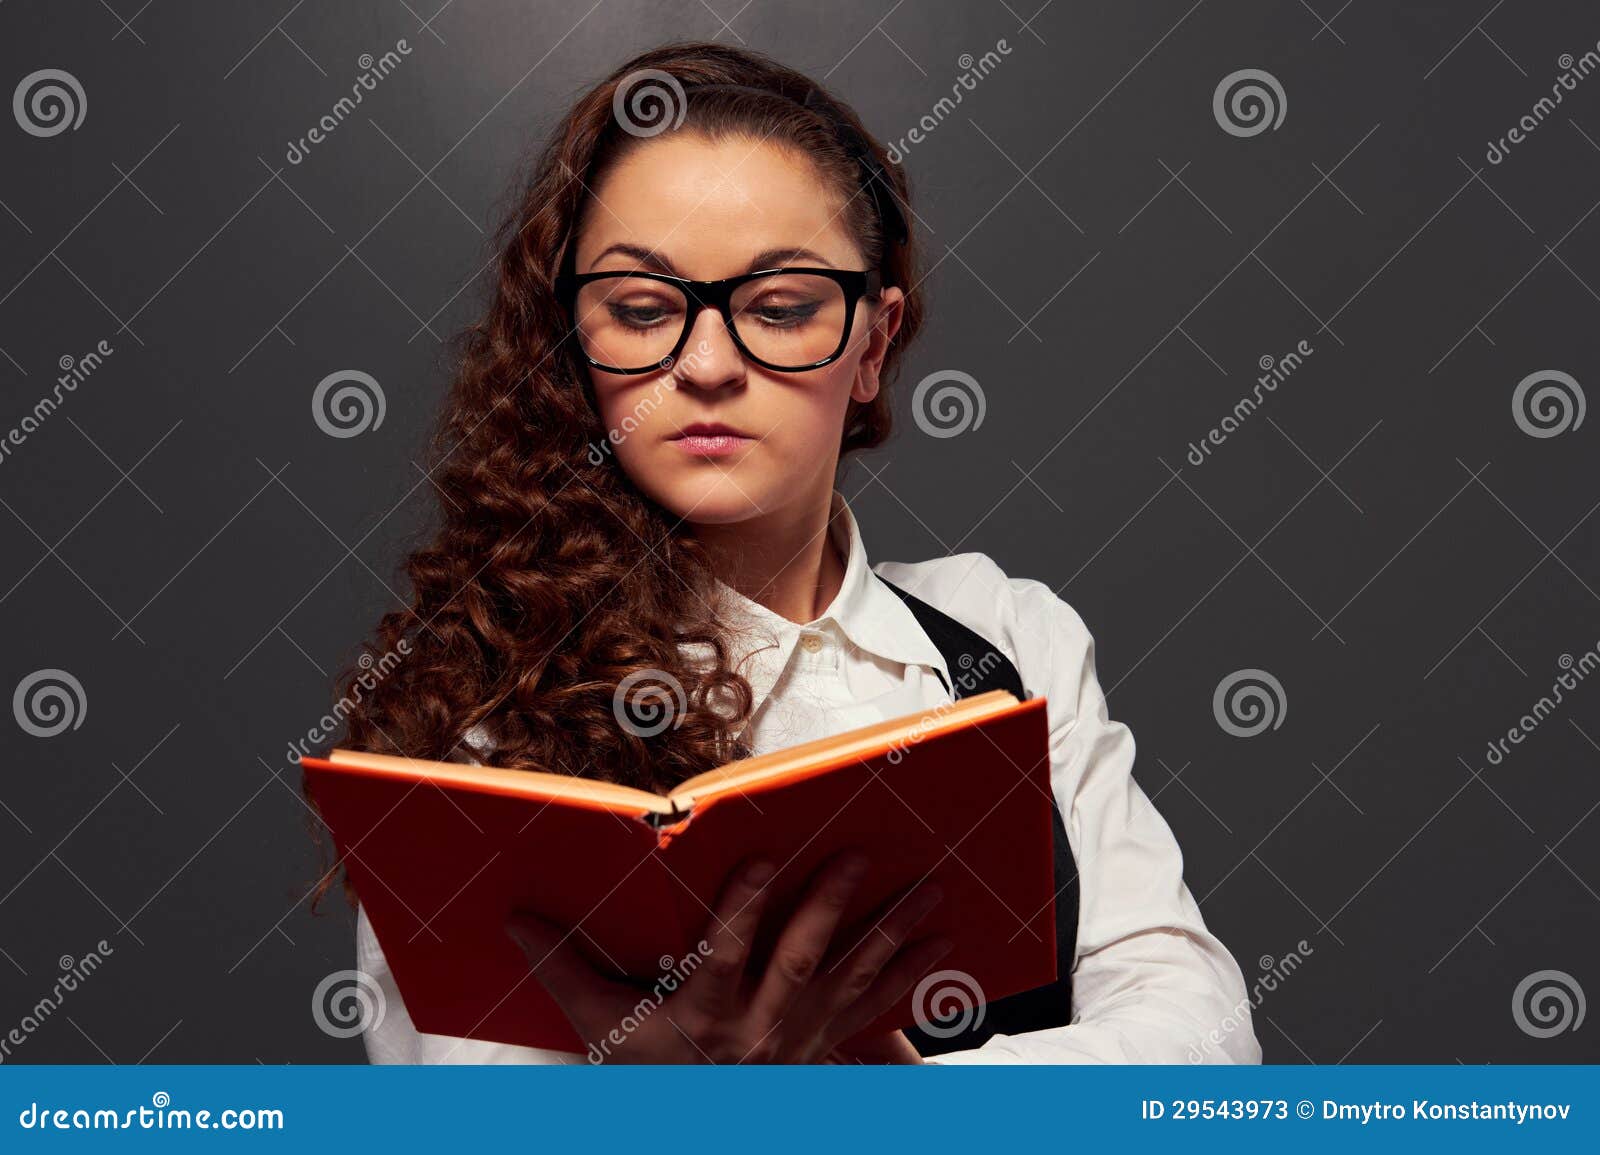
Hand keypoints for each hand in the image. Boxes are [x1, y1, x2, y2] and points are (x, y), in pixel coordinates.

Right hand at [505, 848, 949, 1062]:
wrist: (702, 1123)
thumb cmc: (652, 1074)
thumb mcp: (601, 1027)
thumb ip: (564, 969)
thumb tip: (515, 918)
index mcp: (704, 1011)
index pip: (724, 955)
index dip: (743, 910)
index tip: (762, 862)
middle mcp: (759, 1023)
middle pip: (800, 960)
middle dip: (830, 908)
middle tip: (860, 859)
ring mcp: (800, 1036)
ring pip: (852, 979)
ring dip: (893, 934)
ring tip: (932, 893)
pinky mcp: (827, 1044)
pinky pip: (877, 1010)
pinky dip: (912, 978)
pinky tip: (943, 947)